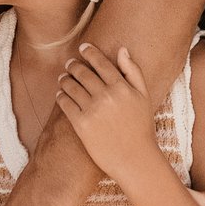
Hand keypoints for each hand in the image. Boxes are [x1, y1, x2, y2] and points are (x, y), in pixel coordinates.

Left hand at [54, 42, 151, 174]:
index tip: (83, 47)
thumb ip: (133, 71)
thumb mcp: (143, 96)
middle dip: (73, 65)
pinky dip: (61, 96)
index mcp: (122, 87)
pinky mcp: (81, 124)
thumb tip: (122, 49)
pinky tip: (61, 94)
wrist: (134, 158)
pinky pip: (66, 104)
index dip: (90, 52)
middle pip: (83, 73)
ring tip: (63, 78)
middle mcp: (106, 96)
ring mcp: (92, 110)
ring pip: (71, 86)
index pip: (101, 63)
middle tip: (69, 63)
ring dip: (65, 79)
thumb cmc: (141, 127)